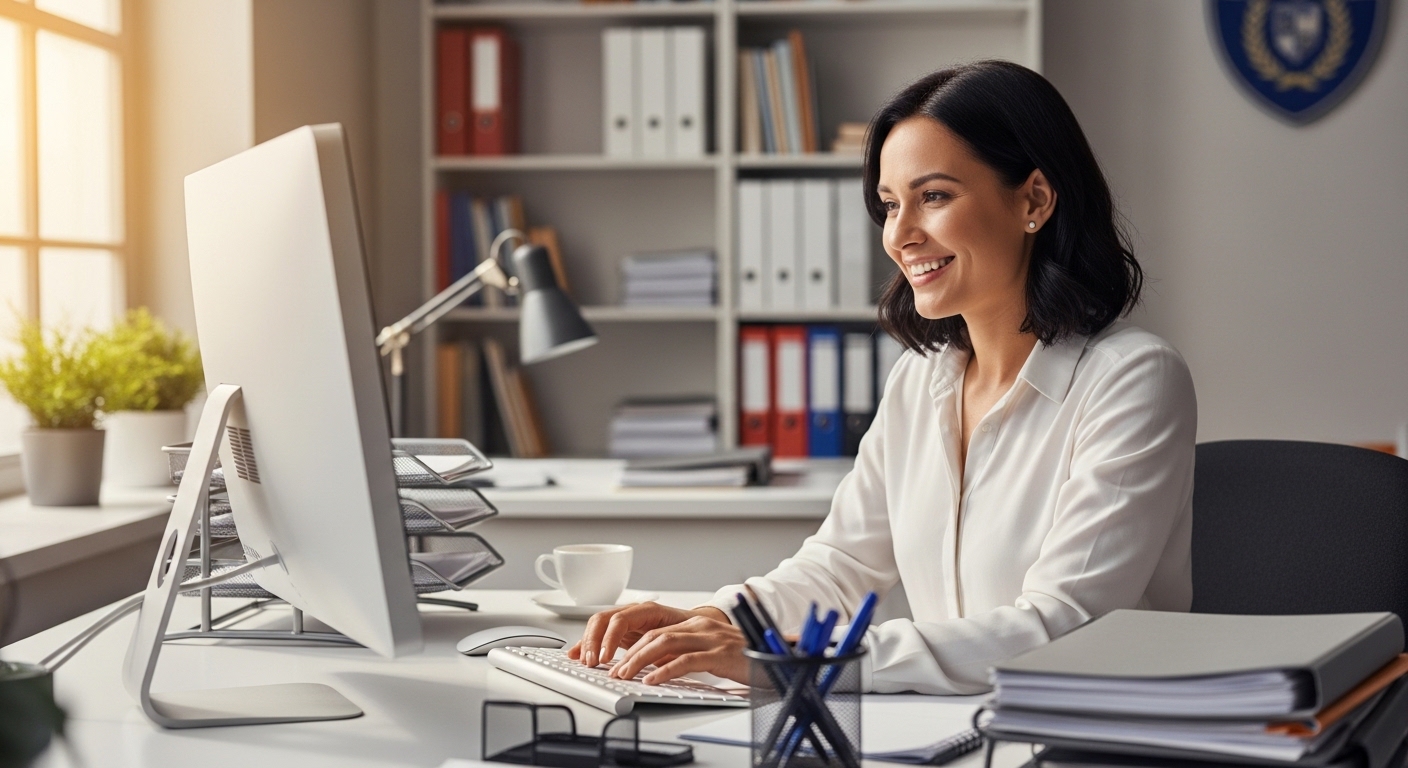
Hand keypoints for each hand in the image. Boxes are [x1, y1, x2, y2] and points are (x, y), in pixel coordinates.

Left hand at [611, 613, 749, 685]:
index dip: (633, 645)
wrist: (778, 656)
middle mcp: (701, 626)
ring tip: (626, 675)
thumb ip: (687, 653)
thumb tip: (659, 665)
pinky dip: (665, 670)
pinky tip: (653, 679)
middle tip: (615, 670)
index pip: (655, 630)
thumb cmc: (745, 657)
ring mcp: (710, 638)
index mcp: (696, 624)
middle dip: (630, 653)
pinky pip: (686, 660)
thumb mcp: (710, 651)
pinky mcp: (720, 653)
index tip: (618, 661)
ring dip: (640, 660)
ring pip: (665, 643)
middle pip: (655, 635)